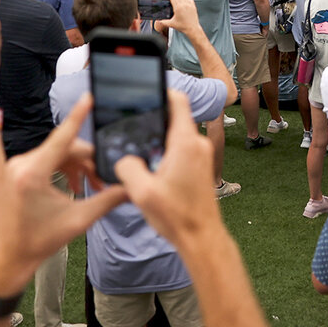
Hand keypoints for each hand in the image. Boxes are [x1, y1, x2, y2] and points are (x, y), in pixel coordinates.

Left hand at [0, 96, 128, 291]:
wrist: (11, 255)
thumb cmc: (39, 241)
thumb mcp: (79, 220)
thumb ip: (108, 199)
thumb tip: (131, 187)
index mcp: (33, 173)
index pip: (62, 137)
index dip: (78, 116)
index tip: (88, 97)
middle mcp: (22, 164)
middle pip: (66, 148)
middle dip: (89, 162)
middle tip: (105, 181)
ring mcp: (18, 166)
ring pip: (59, 153)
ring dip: (79, 167)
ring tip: (93, 187)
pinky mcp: (18, 170)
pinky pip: (49, 159)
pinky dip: (66, 169)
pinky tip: (77, 186)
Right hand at [116, 90, 218, 245]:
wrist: (201, 237)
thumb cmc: (177, 216)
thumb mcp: (141, 192)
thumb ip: (128, 167)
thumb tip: (125, 159)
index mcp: (186, 143)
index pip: (178, 102)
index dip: (162, 92)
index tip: (146, 89)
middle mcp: (198, 144)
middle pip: (175, 118)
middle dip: (154, 121)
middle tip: (132, 128)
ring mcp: (202, 155)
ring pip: (177, 136)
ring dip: (159, 141)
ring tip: (140, 153)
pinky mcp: (201, 167)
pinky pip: (182, 149)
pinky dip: (167, 153)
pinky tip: (152, 169)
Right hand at [163, 0, 203, 37]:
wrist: (192, 29)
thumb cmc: (183, 26)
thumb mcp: (171, 24)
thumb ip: (163, 22)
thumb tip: (159, 21)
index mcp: (178, 8)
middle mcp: (184, 5)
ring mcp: (189, 5)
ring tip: (175, 1)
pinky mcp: (193, 7)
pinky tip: (183, 3)